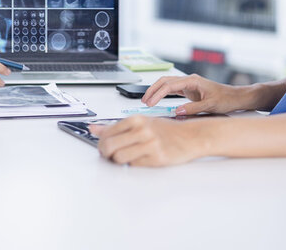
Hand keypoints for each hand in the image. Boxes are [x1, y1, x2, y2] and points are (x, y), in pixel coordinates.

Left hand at [89, 116, 204, 166]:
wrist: (191, 136)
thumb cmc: (166, 130)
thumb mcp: (140, 123)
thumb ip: (116, 127)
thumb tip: (93, 129)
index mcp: (136, 120)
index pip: (106, 134)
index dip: (101, 143)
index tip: (103, 146)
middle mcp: (142, 130)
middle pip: (109, 146)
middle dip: (105, 154)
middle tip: (109, 155)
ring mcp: (150, 145)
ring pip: (119, 158)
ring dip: (118, 161)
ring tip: (124, 158)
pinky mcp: (157, 158)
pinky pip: (134, 165)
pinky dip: (133, 164)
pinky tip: (139, 159)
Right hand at [142, 74, 244, 114]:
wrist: (236, 97)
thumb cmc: (226, 99)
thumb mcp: (210, 105)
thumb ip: (193, 108)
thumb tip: (177, 111)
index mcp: (192, 81)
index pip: (169, 85)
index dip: (158, 94)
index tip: (150, 102)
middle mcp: (189, 80)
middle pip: (165, 81)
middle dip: (152, 90)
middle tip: (144, 101)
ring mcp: (189, 85)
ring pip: (167, 84)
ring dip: (156, 91)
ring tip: (147, 101)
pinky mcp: (189, 90)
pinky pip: (172, 89)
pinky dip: (163, 94)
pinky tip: (157, 99)